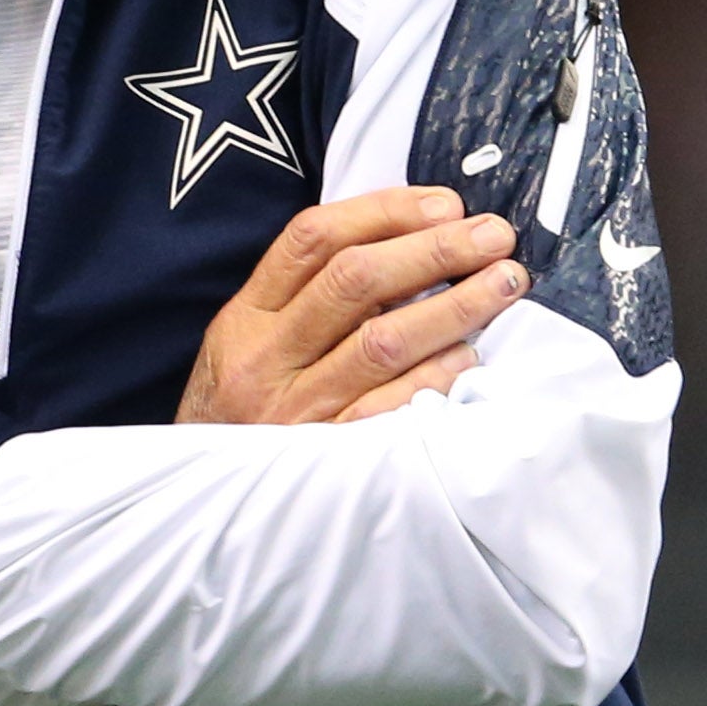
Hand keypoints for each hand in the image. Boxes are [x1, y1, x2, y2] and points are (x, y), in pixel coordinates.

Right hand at [177, 187, 527, 425]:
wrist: (202, 502)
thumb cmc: (240, 410)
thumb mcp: (248, 342)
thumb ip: (305, 295)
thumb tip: (406, 239)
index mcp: (246, 318)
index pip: (313, 240)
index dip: (383, 211)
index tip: (442, 203)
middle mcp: (266, 359)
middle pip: (355, 281)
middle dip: (434, 250)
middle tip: (493, 234)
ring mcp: (296, 411)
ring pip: (382, 342)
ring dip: (453, 305)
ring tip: (504, 282)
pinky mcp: (327, 457)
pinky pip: (391, 408)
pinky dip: (436, 376)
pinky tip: (470, 355)